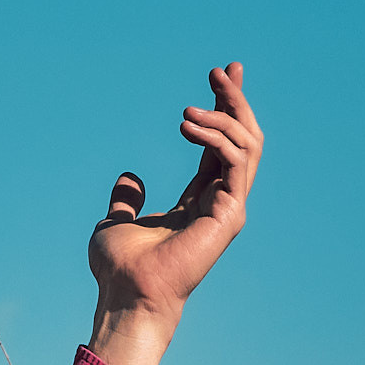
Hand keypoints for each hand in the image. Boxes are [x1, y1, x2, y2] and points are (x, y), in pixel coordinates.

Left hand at [85, 63, 262, 364]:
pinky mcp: (229, 213)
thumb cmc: (120, 269)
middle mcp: (221, 200)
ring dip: (224, 116)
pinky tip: (188, 126)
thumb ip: (127, 200)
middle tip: (222, 70)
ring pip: (247, 145)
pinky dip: (217, 137)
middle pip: (243, 139)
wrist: (126, 294)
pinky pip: (236, 161)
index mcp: (201, 200)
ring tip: (186, 110)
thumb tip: (129, 176)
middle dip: (236, 100)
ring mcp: (229, 207)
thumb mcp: (116, 222)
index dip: (223, 109)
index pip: (222, 147)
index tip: (220, 74)